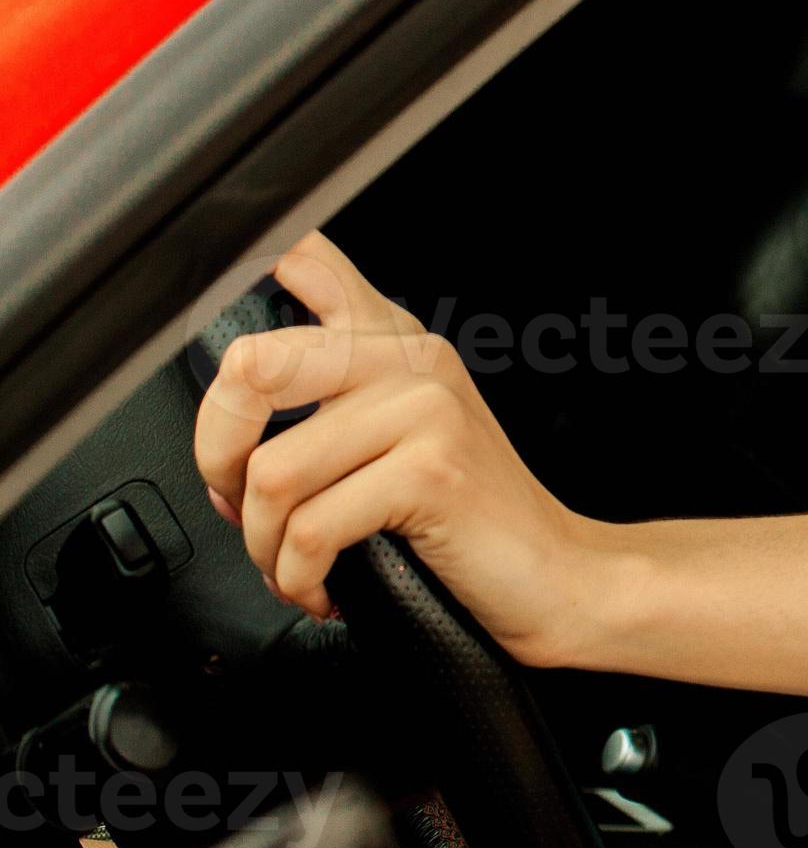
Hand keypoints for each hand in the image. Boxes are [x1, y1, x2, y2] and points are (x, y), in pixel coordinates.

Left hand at [193, 231, 602, 666]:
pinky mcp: (432, 472)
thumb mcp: (403, 430)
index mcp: (397, 341)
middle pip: (253, 366)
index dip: (240, 282)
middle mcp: (412, 360)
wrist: (552, 571)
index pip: (308, 260)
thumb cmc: (467, 516)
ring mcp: (427, 410)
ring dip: (264, 545)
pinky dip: (299, 578)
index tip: (228, 357)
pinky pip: (312, 529)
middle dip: (216, 455)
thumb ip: (336, 383)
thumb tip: (238, 380)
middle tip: (240, 502)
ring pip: (274, 471)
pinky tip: (324, 587)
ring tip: (293, 565)